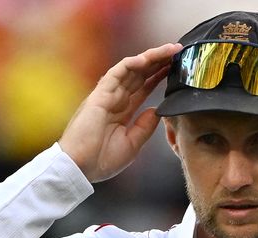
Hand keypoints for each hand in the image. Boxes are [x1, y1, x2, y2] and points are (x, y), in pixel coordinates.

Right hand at [59, 43, 181, 182]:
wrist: (80, 168)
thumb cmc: (100, 160)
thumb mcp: (132, 145)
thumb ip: (144, 127)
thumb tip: (156, 110)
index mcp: (121, 112)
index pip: (142, 88)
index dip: (158, 77)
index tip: (174, 68)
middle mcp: (114, 100)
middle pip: (139, 75)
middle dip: (158, 62)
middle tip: (177, 51)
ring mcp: (106, 96)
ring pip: (130, 69)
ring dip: (150, 58)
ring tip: (169, 50)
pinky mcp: (99, 95)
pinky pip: (116, 73)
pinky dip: (131, 64)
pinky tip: (147, 59)